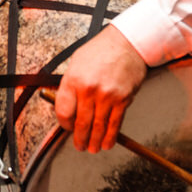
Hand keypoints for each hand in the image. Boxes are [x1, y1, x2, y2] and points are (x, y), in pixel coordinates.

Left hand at [55, 24, 147, 152]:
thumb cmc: (101, 50)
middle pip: (81, 123)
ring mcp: (107, 96)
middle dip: (79, 139)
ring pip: (98, 127)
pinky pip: (115, 123)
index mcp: (73, 80)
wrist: (127, 42)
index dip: (64, 124)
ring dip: (95, 142)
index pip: (63, 111)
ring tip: (92, 149)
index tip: (67, 128)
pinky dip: (111, 136)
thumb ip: (70, 85)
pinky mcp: (123, 100)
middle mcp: (89, 90)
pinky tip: (107, 143)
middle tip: (80, 146)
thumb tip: (66, 106)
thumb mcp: (76, 62)